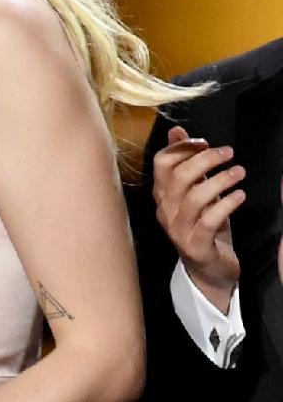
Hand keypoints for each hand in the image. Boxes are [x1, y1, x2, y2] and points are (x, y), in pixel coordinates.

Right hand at [151, 125, 241, 311]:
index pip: (161, 164)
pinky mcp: (195, 245)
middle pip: (178, 177)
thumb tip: (177, 131)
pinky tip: (240, 195)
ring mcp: (178, 230)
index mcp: (162, 196)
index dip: (183, 148)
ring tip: (240, 172)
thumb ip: (185, 163)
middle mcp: (165, 211)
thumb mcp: (195, 191)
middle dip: (205, 160)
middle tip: (229, 153)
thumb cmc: (204, 227)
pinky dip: (227, 205)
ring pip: (194, 198)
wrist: (208, 270)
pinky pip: (210, 220)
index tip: (205, 143)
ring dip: (220, 180)